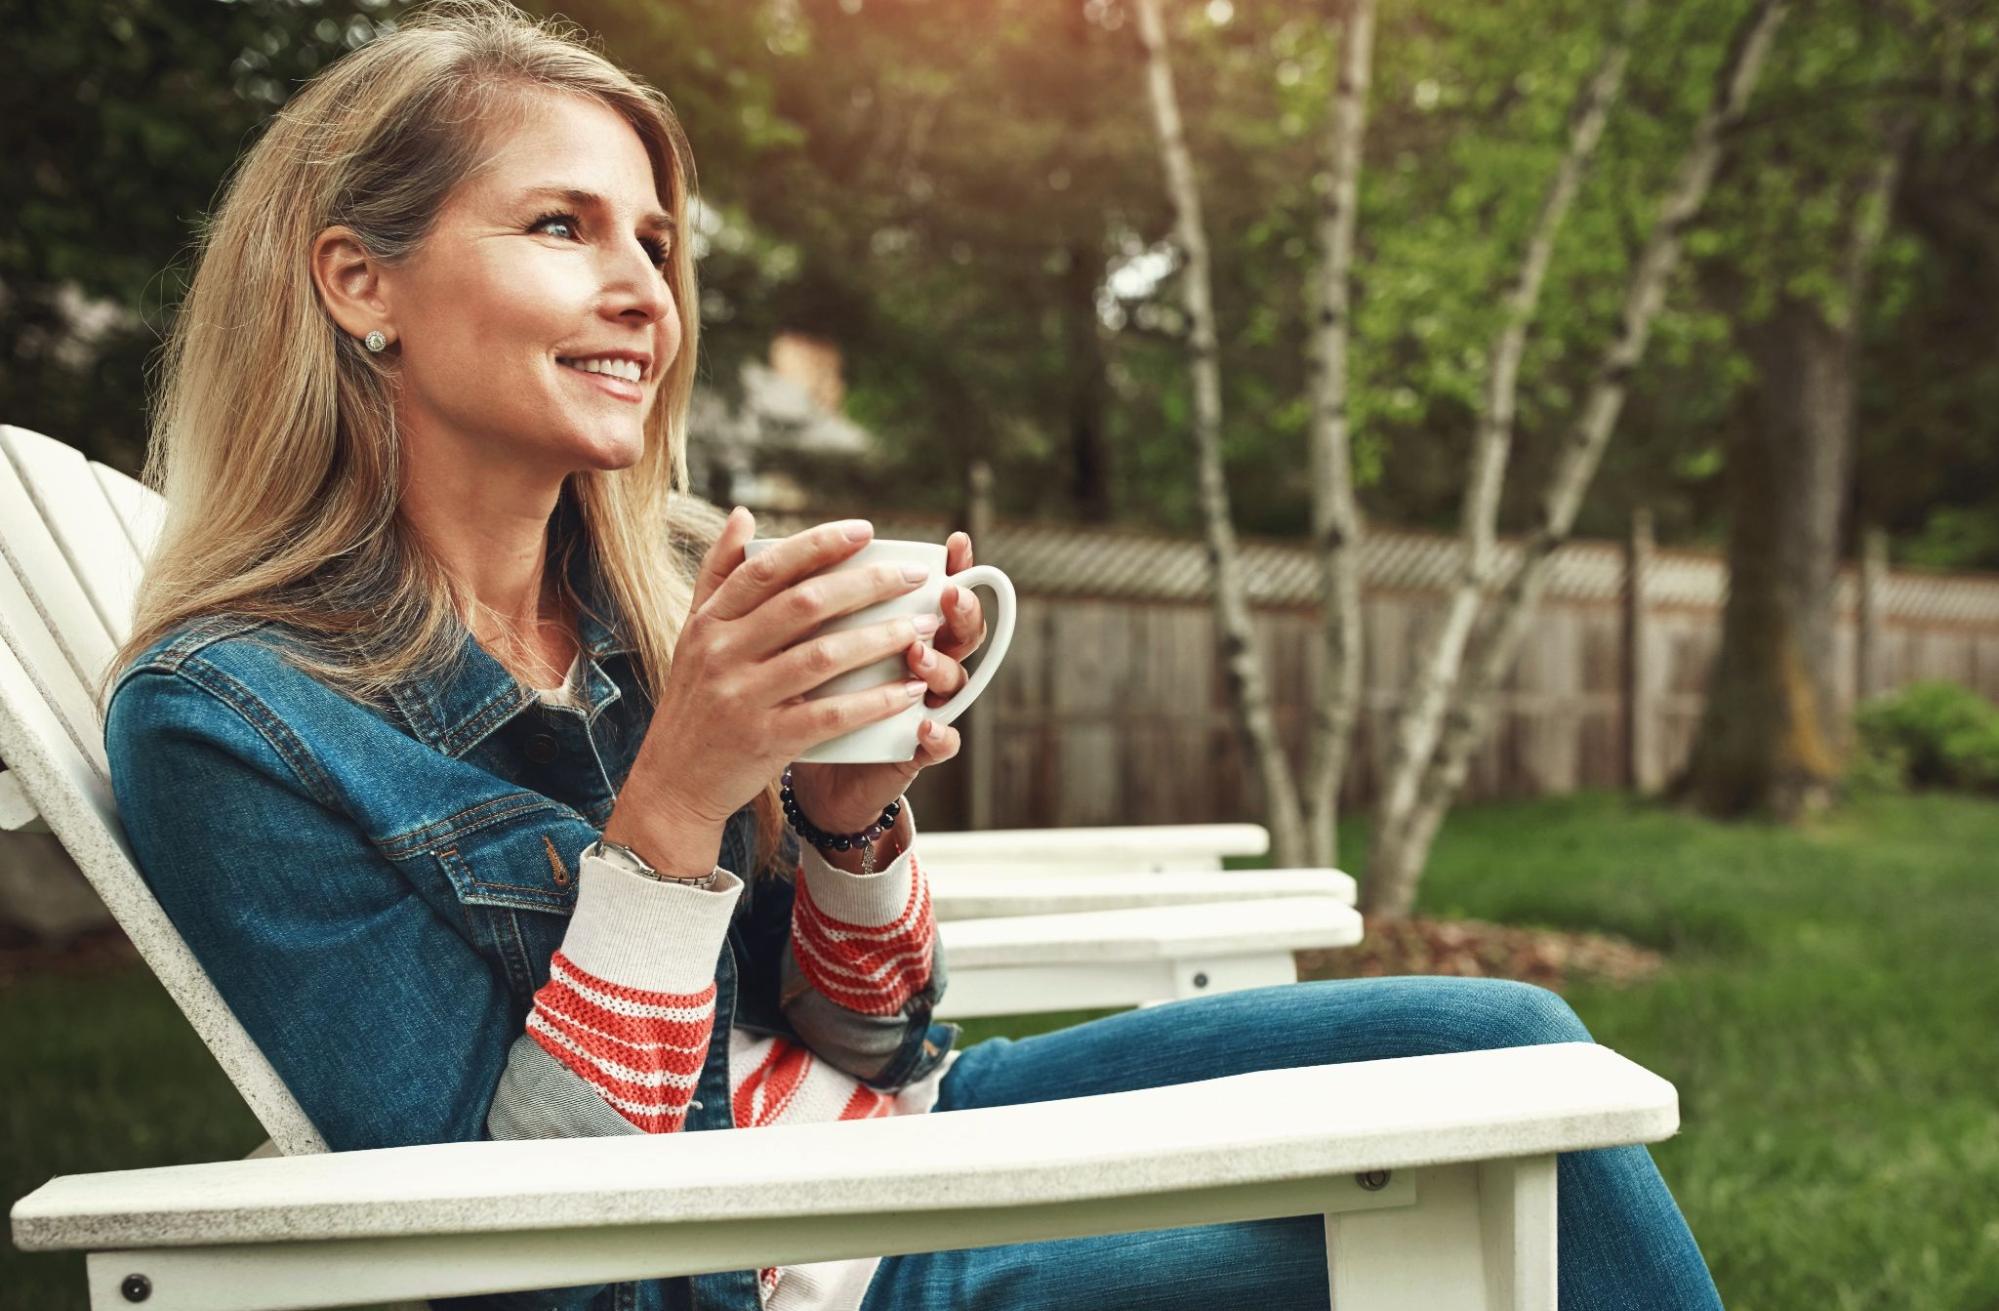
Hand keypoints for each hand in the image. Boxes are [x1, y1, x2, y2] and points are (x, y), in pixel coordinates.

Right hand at [605, 509, 938, 865]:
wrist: (673, 783)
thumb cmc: (695, 702)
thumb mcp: (694, 634)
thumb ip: (719, 574)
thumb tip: (744, 514)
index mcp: (710, 622)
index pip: (767, 568)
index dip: (818, 545)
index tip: (865, 530)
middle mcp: (722, 653)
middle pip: (804, 604)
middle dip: (866, 584)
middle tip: (912, 576)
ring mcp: (743, 698)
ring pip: (823, 656)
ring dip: (880, 638)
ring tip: (924, 627)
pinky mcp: (765, 740)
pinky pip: (830, 715)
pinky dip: (874, 701)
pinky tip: (908, 690)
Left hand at [786, 531, 984, 835]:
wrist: (810, 777)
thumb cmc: (799, 696)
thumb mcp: (785, 639)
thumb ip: (776, 583)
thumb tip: (744, 518)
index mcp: (897, 629)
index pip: (937, 591)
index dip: (955, 567)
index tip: (957, 543)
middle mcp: (918, 664)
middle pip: (957, 631)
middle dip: (959, 609)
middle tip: (948, 592)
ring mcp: (920, 707)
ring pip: (952, 681)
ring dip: (939, 665)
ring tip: (918, 653)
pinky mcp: (913, 752)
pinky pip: (938, 743)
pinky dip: (937, 735)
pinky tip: (924, 725)